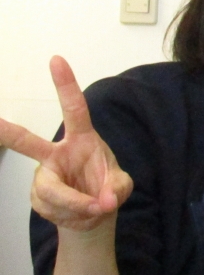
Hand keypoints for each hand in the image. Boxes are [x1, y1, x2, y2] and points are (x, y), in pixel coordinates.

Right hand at [0, 56, 132, 231]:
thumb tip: (103, 201)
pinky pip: (52, 208)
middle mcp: (56, 153)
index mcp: (82, 139)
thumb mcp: (121, 186)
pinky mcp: (36, 196)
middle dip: (5, 131)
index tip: (56, 59)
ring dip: (77, 205)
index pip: (74, 108)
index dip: (65, 85)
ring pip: (52, 191)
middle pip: (26, 142)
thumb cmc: (106, 187)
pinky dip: (72, 216)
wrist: (94, 215)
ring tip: (93, 209)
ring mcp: (43, 175)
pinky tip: (79, 214)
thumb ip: (117, 190)